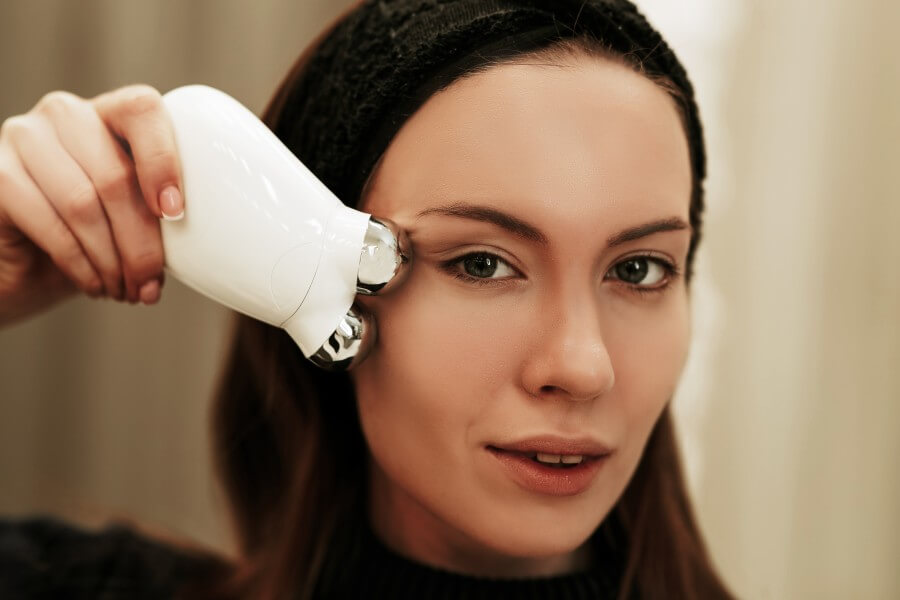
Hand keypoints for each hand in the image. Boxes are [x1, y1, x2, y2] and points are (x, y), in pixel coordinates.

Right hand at [0, 85, 182, 325]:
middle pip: (115, 174)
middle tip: (150, 285)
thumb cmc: (95, 239)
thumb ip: (164, 212)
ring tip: (126, 291)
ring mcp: (23, 138)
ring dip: (112, 259)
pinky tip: (95, 286)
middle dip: (141, 242)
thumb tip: (216, 243)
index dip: (164, 160)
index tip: (176, 213)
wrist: (24, 266)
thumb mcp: (137, 221)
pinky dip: (79, 263)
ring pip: (82, 201)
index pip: (143, 110)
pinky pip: (47, 220)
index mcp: (111, 114)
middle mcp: (65, 115)